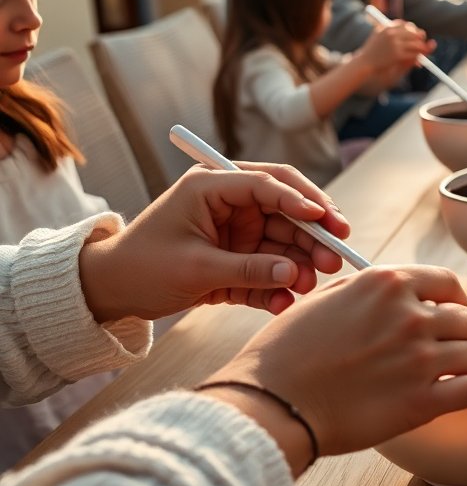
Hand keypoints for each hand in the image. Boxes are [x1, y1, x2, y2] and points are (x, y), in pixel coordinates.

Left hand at [78, 164, 350, 322]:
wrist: (110, 293)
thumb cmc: (141, 268)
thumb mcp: (195, 269)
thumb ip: (248, 271)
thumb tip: (294, 275)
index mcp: (213, 187)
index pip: (268, 184)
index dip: (300, 200)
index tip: (325, 218)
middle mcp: (231, 204)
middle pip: (286, 213)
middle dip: (313, 236)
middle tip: (336, 257)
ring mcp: (237, 232)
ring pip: (283, 243)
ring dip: (300, 264)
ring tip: (310, 285)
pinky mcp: (238, 260)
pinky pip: (268, 269)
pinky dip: (277, 286)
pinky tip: (285, 301)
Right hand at [200, 265, 466, 473]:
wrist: (272, 401)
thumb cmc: (285, 355)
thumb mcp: (324, 299)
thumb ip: (365, 291)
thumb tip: (390, 291)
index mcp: (387, 284)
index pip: (446, 283)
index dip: (461, 299)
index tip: (464, 310)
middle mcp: (410, 315)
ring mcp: (420, 357)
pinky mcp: (422, 398)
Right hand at [358, 20, 431, 69]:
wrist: (364, 62)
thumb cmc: (371, 51)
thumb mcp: (378, 35)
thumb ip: (392, 32)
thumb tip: (411, 31)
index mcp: (388, 27)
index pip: (407, 25)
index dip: (413, 31)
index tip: (416, 36)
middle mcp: (392, 34)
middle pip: (415, 33)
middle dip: (420, 39)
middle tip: (423, 45)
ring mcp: (395, 44)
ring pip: (417, 44)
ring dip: (422, 49)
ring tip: (422, 54)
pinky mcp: (397, 55)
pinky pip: (414, 55)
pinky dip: (418, 58)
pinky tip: (417, 62)